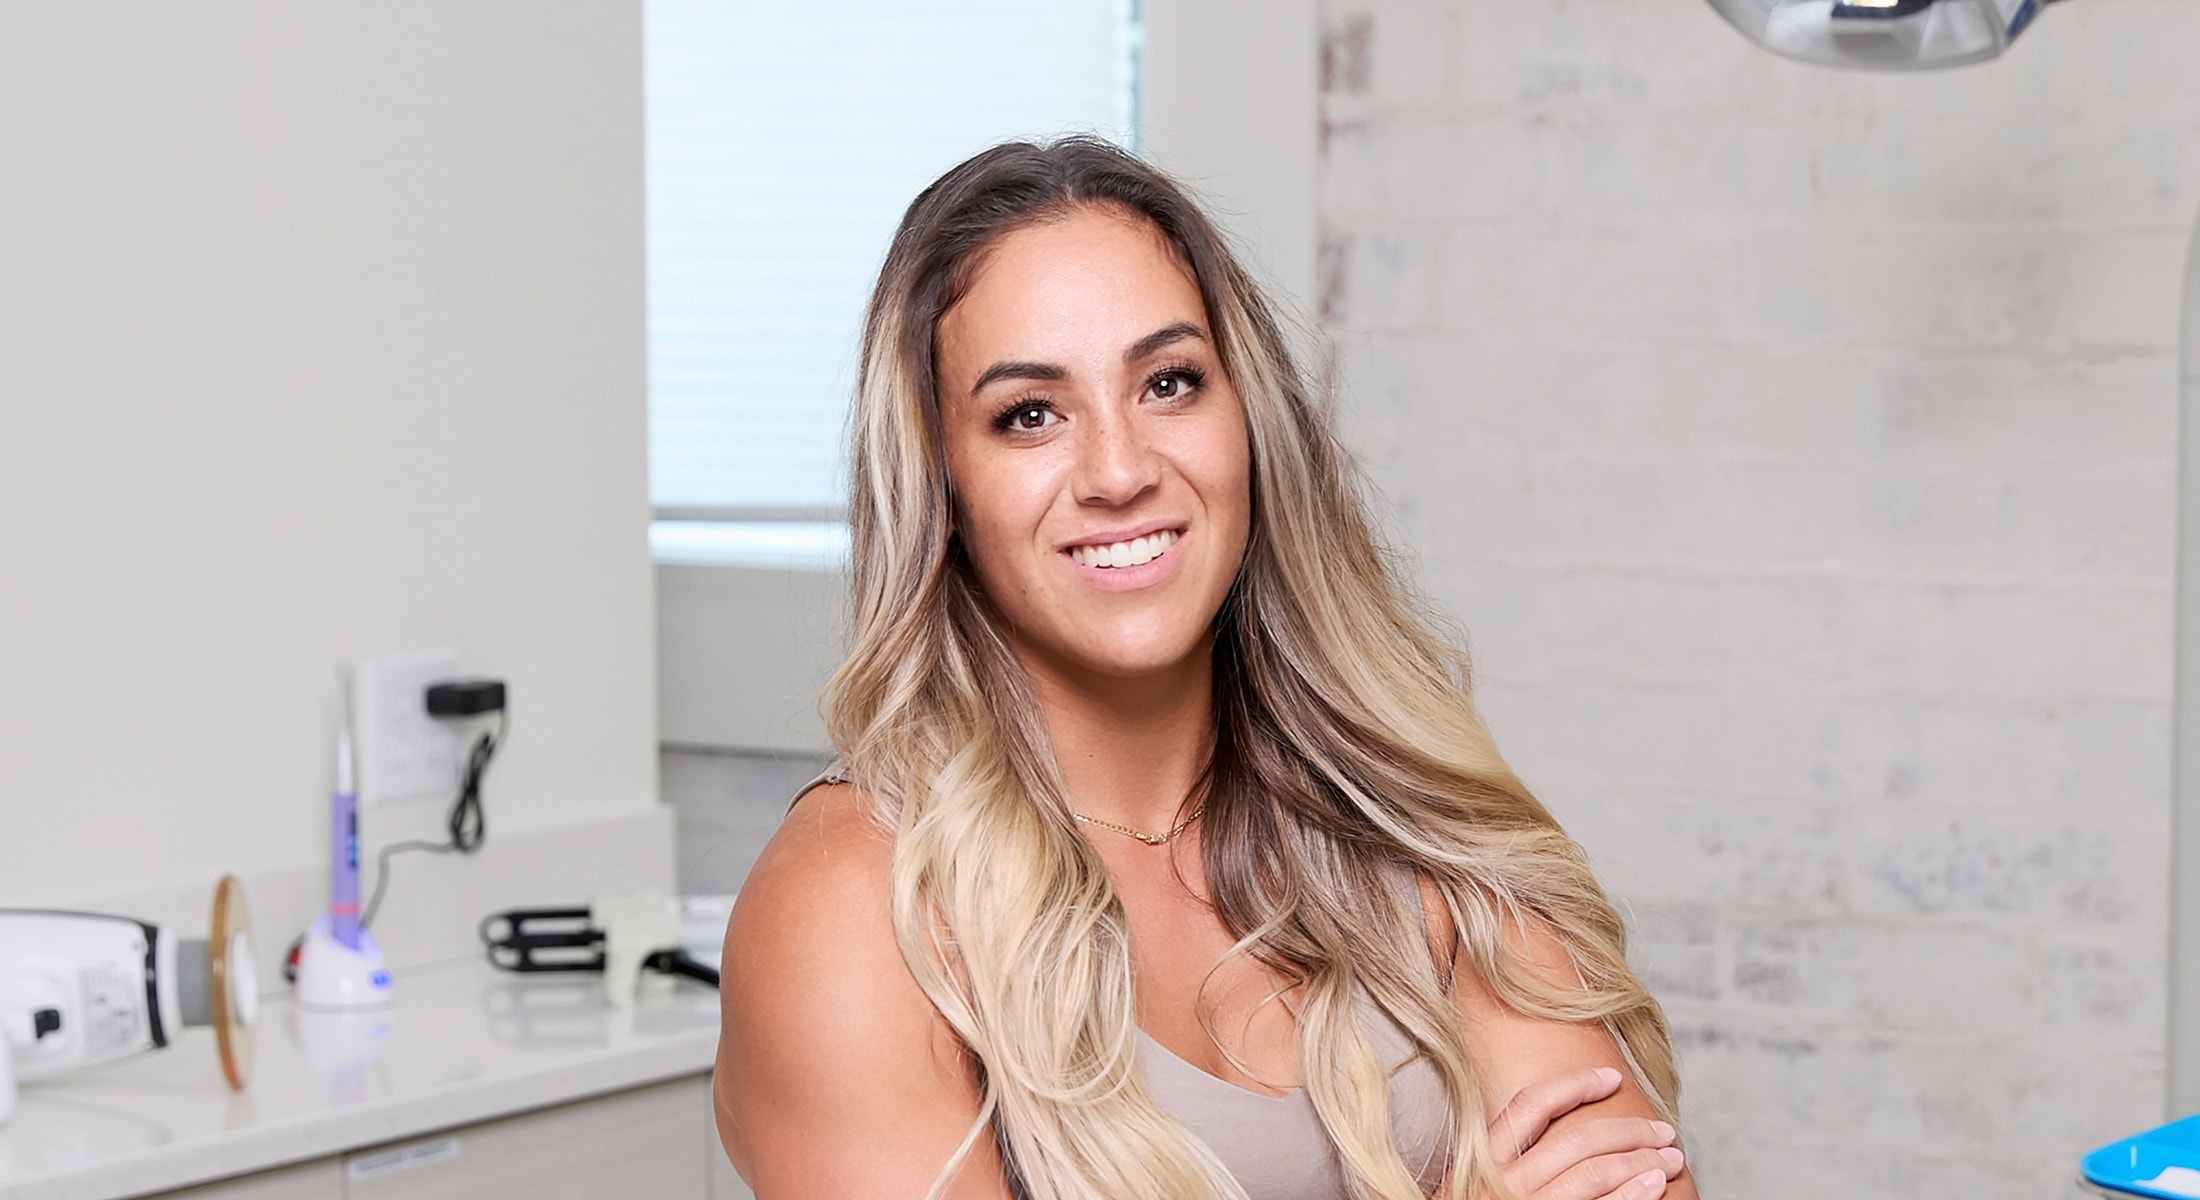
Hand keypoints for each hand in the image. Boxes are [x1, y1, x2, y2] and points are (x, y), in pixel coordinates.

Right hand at [1486, 1067, 1685, 1199]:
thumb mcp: (1473, 1189)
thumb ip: (1507, 1161)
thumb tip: (1564, 1135)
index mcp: (1480, 1163)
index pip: (1531, 1106)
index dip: (1575, 1085)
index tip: (1612, 1078)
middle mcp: (1502, 1186)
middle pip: (1576, 1140)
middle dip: (1628, 1130)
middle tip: (1662, 1131)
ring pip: (1594, 1174)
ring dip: (1640, 1161)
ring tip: (1669, 1159)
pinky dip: (1631, 1195)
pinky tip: (1652, 1188)